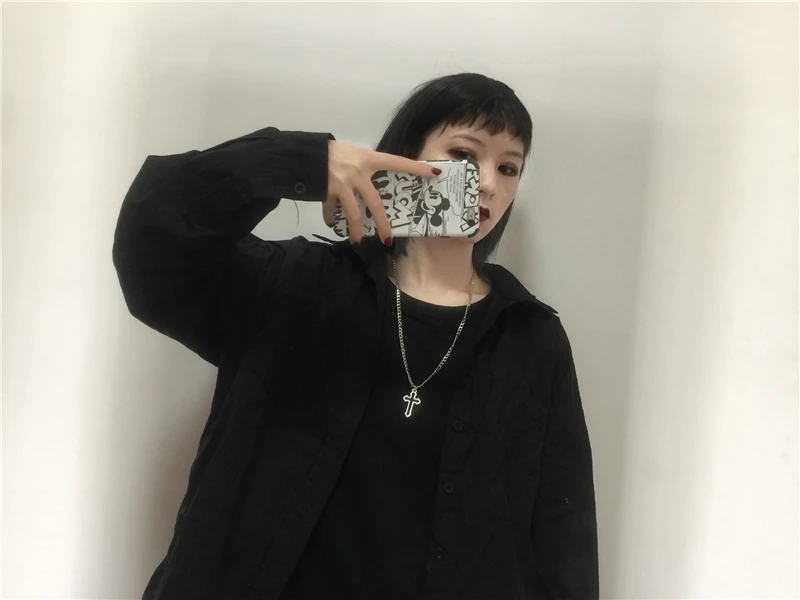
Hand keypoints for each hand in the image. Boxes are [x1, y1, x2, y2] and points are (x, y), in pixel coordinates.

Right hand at [323, 140, 439, 243]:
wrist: (305, 153)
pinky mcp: (329, 192)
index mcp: (368, 158)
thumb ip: (363, 167)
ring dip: (355, 229)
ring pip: (354, 213)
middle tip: (388, 239)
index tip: (434, 173)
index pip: (396, 162)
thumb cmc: (331, 151)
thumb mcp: (352, 154)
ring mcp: (344, 183)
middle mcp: (359, 172)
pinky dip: (331, 217)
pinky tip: (331, 223)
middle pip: (376, 203)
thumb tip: (372, 181)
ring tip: (357, 240)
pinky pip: (333, 210)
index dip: (415, 167)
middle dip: (382, 223)